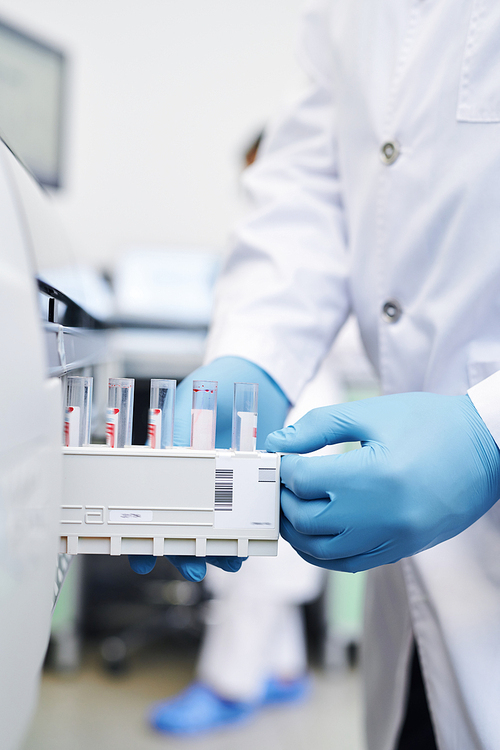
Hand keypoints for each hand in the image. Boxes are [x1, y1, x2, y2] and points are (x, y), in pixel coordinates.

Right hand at [130, 356, 289, 579]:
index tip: (143, 557)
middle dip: (186, 550)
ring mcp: (219, 481)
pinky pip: (246, 510)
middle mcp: (190, 477)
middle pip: (181, 524)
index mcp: (164, 461)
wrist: (257, 375)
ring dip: (220, 546)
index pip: (146, 506)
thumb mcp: (186, 407)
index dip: (142, 534)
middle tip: (195, 567)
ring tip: (230, 561)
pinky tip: (252, 540)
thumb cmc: (213, 383)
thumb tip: (167, 462)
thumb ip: (176, 436)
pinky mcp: (248, 480)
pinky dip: (248, 527)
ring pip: (214, 524)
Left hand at [265, 393, 499, 572]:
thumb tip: (278, 444)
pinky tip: (317, 533)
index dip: (282, 469)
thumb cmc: (431, 423)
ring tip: (292, 506)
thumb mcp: (371, 412)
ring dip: (298, 531)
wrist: (487, 447)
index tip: (279, 458)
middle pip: (305, 520)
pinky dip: (324, 552)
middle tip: (280, 482)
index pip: (303, 481)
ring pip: (322, 551)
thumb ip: (318, 427)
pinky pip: (350, 564)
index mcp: (372, 476)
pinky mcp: (402, 550)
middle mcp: (381, 516)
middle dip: (284, 500)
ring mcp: (393, 538)